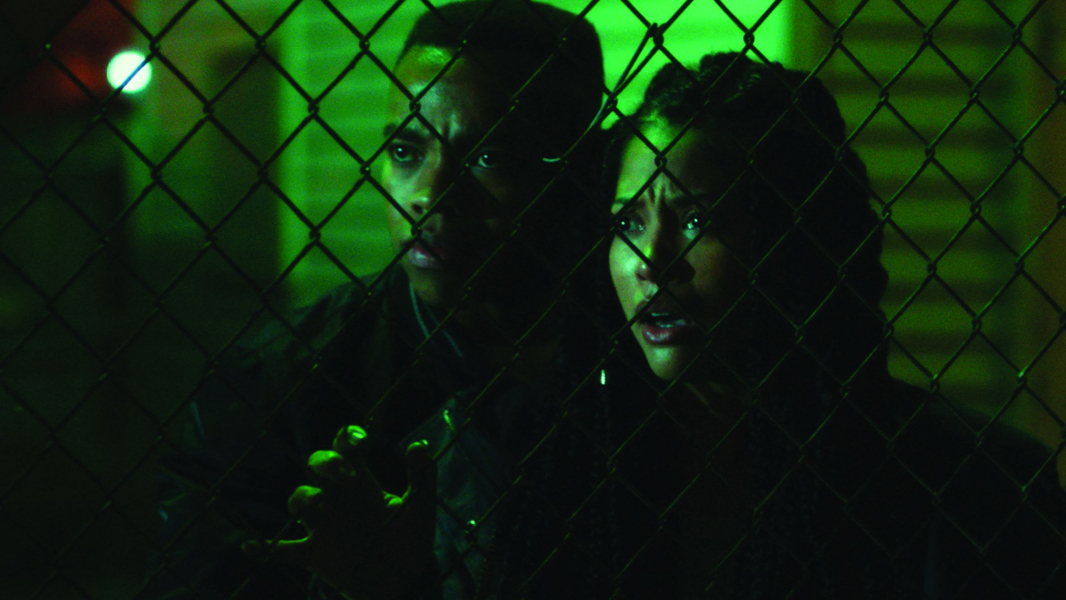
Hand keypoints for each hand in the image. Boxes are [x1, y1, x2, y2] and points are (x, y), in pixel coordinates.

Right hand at [242, 425, 436, 599]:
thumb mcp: (422, 508)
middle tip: (346, 475)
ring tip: (322, 506)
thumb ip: (424, 477)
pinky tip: (251, 546)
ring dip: (305, 497)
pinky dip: (265, 547)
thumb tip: (420, 444)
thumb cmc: (412, 541)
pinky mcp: (314, 554)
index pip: (346, 449)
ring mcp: (324, 525)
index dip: (347, 438)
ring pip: (300, 498)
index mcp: (363, 483)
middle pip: (319, 464)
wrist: (406, 583)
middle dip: (327, 462)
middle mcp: (340, 498)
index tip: (359, 442)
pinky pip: (281, 548)